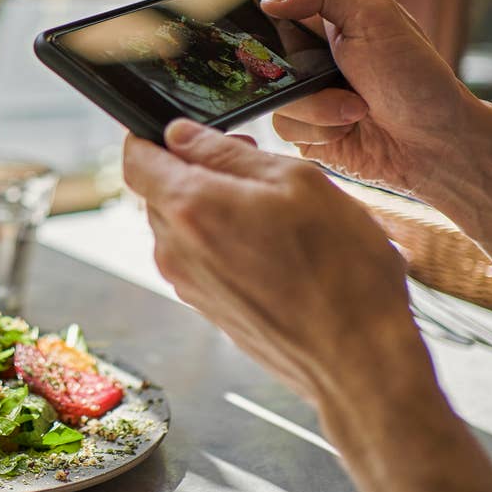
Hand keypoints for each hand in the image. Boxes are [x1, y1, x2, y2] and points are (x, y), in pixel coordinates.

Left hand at [123, 119, 424, 405]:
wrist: (357, 359)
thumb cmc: (339, 270)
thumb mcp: (295, 182)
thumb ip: (226, 153)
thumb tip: (179, 134)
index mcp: (189, 208)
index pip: (135, 159)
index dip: (152, 137)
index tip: (183, 131)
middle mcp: (175, 249)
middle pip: (159, 191)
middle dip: (196, 171)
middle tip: (255, 167)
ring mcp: (188, 283)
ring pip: (182, 225)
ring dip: (216, 207)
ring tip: (276, 211)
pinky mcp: (207, 307)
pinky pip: (201, 257)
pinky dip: (226, 241)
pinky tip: (276, 247)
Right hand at [189, 0, 477, 197]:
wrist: (435, 146)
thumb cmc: (416, 78)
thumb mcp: (378, 16)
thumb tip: (270, 0)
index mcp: (325, 11)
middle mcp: (308, 49)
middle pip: (252, 42)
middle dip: (258, 57)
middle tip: (280, 67)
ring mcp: (303, 89)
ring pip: (266, 91)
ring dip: (310, 104)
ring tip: (352, 108)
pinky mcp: (303, 128)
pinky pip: (281, 125)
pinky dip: (314, 129)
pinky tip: (347, 130)